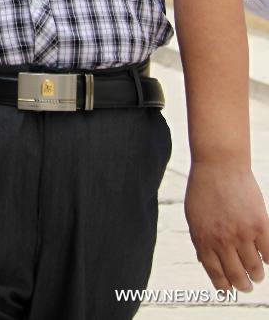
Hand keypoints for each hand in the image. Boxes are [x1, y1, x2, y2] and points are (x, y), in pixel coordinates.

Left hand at [185, 162, 268, 291]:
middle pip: (236, 275)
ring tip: (256, 274)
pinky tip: (266, 258)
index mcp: (202, 238)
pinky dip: (268, 259)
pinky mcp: (259, 225)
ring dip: (257, 274)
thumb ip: (200, 239)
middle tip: (247, 286)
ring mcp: (241, 233)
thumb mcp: (194, 215)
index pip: (215, 273)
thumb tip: (204, 262)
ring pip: (255, 268)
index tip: (229, 291)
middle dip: (243, 285)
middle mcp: (221, 240)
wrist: (218, 164)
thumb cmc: (204, 189)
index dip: (224, 286)